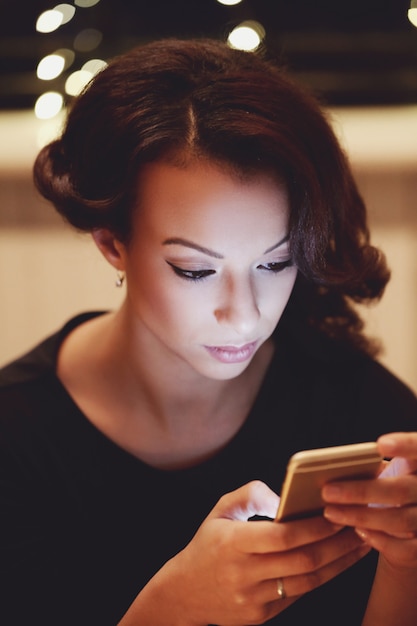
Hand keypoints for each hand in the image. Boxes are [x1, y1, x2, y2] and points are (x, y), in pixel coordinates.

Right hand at [155, 481, 369, 625]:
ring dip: (338, 563)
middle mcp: (244, 574)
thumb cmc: (207, 544)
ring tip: (357, 544)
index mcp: (232, 544)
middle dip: (336, 543)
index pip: (282, 536)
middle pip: (302, 561)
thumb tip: (285, 498)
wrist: (184, 592)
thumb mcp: (220, 509)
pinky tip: (336, 562)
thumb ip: (251, 494)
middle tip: (357, 526)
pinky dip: (321, 577)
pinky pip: (299, 594)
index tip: (336, 513)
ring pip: (307, 581)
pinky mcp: (261, 616)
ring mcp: (254, 599)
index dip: (314, 526)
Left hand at [322, 432, 416, 570]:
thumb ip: (375, 466)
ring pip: (399, 520)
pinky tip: (357, 531)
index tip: (381, 445)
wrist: (413, 526)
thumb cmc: (393, 487)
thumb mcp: (391, 471)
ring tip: (331, 512)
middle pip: (401, 490)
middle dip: (361, 491)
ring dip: (361, 516)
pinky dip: (379, 539)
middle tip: (327, 491)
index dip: (406, 446)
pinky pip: (403, 547)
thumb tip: (336, 464)